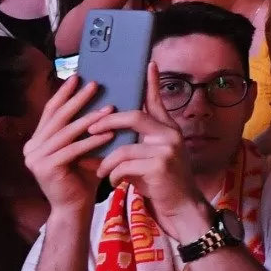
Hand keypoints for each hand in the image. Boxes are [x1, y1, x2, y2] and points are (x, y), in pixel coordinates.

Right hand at [23, 75, 115, 214]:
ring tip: (110, 108)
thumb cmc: (83, 177)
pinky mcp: (45, 167)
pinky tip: (108, 133)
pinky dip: (92, 141)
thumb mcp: (82, 148)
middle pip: (58, 118)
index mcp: (37, 141)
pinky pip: (73, 149)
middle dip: (78, 100)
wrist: (75, 209)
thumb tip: (100, 100)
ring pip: (66, 132)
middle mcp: (31, 147)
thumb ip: (82, 129)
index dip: (64, 94)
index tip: (78, 77)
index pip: (51, 112)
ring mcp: (35, 158)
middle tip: (95, 84)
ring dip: (89, 119)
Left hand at [88, 62, 205, 240]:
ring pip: (123, 148)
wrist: (181, 207)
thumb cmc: (162, 183)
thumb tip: (103, 135)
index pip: (157, 101)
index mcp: (168, 130)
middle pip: (133, 117)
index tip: (149, 63)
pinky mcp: (159, 167)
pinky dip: (113, 176)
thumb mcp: (151, 158)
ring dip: (105, 161)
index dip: (152, 82)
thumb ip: (135, 144)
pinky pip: (124, 166)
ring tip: (99, 171)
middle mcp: (170, 135)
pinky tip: (113, 184)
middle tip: (89, 128)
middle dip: (106, 122)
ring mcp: (166, 150)